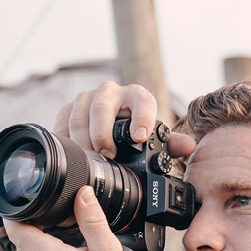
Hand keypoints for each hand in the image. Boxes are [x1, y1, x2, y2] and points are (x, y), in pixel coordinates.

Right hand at [53, 81, 196, 158]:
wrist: (109, 129)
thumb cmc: (135, 135)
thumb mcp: (152, 140)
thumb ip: (170, 145)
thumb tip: (188, 146)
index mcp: (137, 97)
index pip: (142, 101)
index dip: (141, 118)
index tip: (139, 138)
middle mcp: (111, 93)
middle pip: (102, 107)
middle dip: (102, 131)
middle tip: (107, 154)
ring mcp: (87, 99)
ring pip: (79, 114)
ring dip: (83, 138)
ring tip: (89, 158)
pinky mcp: (68, 109)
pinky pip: (62, 121)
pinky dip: (65, 138)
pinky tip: (70, 154)